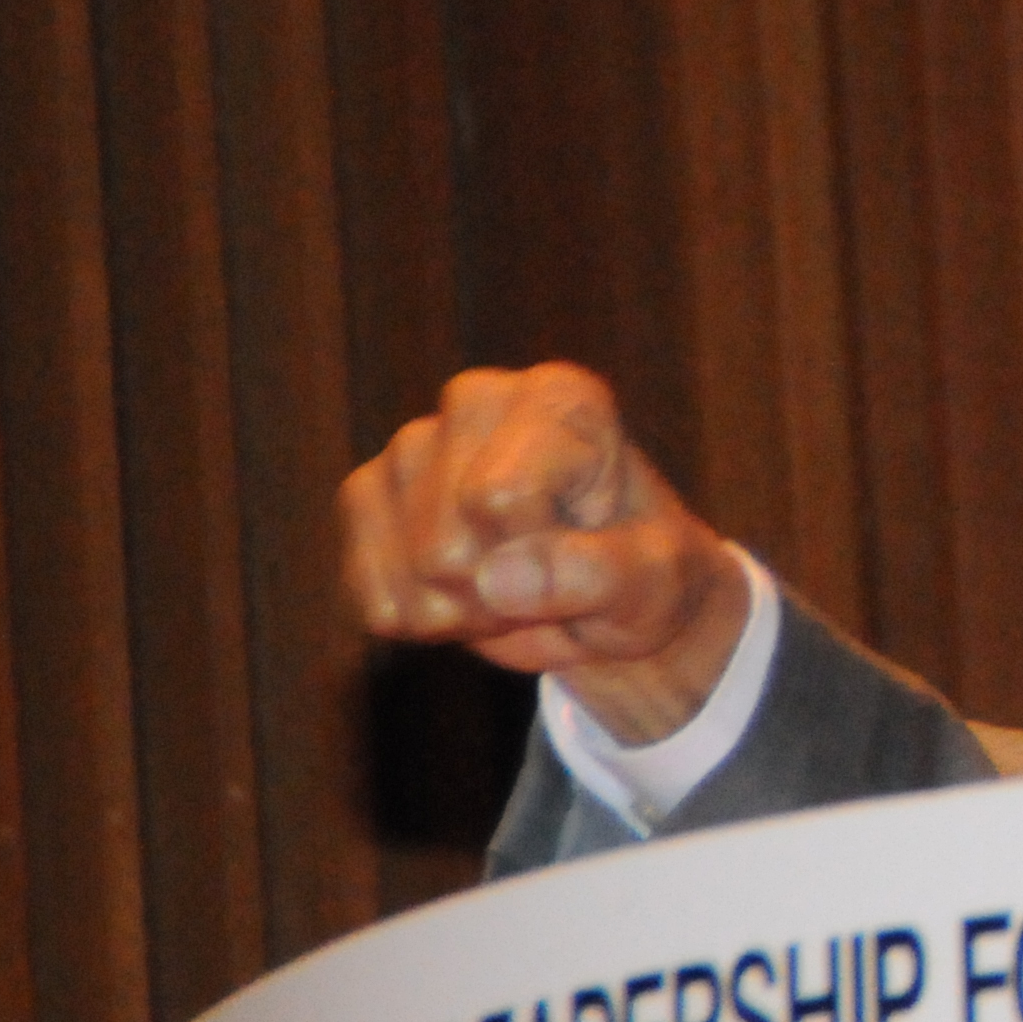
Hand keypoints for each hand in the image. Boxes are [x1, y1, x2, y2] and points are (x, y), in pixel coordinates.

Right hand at [338, 364, 747, 744]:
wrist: (611, 598)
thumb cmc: (645, 576)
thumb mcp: (656, 582)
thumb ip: (598, 575)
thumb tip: (499, 581)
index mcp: (558, 397)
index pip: (500, 497)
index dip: (542, 552)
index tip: (591, 541)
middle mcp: (474, 401)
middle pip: (443, 548)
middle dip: (501, 594)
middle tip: (552, 576)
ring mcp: (411, 447)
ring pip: (409, 577)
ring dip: (468, 612)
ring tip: (518, 583)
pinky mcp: (366, 498)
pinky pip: (376, 601)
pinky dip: (427, 623)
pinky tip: (470, 595)